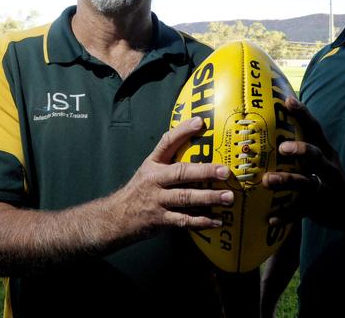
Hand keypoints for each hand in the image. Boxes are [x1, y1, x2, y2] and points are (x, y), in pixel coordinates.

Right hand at [118, 116, 234, 237]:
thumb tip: (198, 146)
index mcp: (153, 164)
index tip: (200, 122)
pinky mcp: (161, 220)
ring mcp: (157, 200)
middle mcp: (155, 180)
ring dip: (209, 198)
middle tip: (225, 171)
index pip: (167, 142)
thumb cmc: (140, 190)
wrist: (116, 217)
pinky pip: (184, 220)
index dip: (183, 131)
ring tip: (228, 197)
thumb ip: (169, 160)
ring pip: (185, 198)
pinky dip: (202, 221)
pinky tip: (217, 221)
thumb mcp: (149, 170)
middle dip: (205, 171)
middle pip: (181, 173)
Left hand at [263, 97, 344, 225]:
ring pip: (306, 183)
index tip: (288, 100)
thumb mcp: (321, 158)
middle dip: (301, 150)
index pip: (315, 128)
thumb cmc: (327, 176)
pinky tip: (270, 217)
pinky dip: (285, 214)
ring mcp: (324, 187)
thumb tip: (274, 125)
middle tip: (283, 147)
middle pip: (316, 155)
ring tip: (267, 180)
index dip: (303, 114)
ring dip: (287, 180)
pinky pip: (300, 211)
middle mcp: (327, 167)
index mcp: (325, 151)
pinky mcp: (319, 207)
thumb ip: (302, 144)